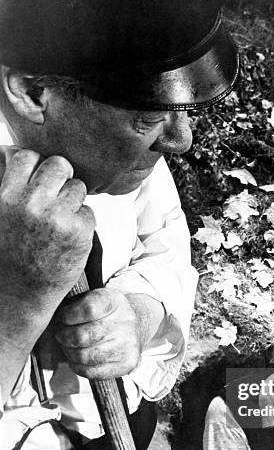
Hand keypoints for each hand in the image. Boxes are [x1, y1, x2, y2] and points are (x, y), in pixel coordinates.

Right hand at [0, 149, 93, 306]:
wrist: (18, 296)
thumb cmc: (7, 255)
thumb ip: (8, 188)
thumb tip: (10, 153)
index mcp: (6, 196)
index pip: (28, 157)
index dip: (36, 166)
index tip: (38, 180)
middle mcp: (32, 203)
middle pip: (59, 165)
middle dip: (60, 177)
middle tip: (56, 196)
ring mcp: (58, 217)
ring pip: (78, 187)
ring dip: (73, 200)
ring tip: (61, 220)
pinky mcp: (80, 233)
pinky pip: (89, 212)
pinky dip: (83, 222)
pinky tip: (69, 237)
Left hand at [54, 288, 142, 378]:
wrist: (137, 324)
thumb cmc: (105, 311)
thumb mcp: (94, 296)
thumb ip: (75, 302)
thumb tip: (49, 314)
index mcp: (114, 301)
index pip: (88, 310)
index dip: (68, 316)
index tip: (62, 318)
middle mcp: (125, 322)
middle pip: (82, 336)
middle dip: (64, 337)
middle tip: (60, 334)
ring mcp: (128, 345)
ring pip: (85, 356)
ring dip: (69, 353)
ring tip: (68, 346)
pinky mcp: (127, 364)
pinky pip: (93, 372)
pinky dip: (79, 367)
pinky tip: (77, 359)